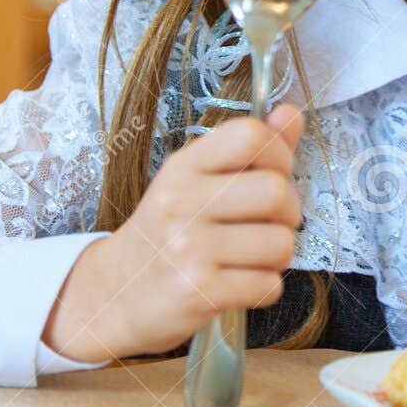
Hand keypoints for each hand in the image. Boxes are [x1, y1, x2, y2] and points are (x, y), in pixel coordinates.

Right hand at [43, 105, 305, 362]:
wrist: (116, 293)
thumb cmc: (168, 232)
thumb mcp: (197, 181)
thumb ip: (250, 150)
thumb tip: (291, 113)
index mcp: (184, 167)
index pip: (250, 136)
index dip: (281, 154)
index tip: (276, 174)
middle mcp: (182, 202)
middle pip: (276, 191)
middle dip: (289, 212)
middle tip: (272, 224)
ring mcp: (188, 248)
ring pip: (280, 244)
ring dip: (278, 257)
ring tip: (253, 257)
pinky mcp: (198, 291)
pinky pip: (268, 286)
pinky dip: (264, 289)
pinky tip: (240, 284)